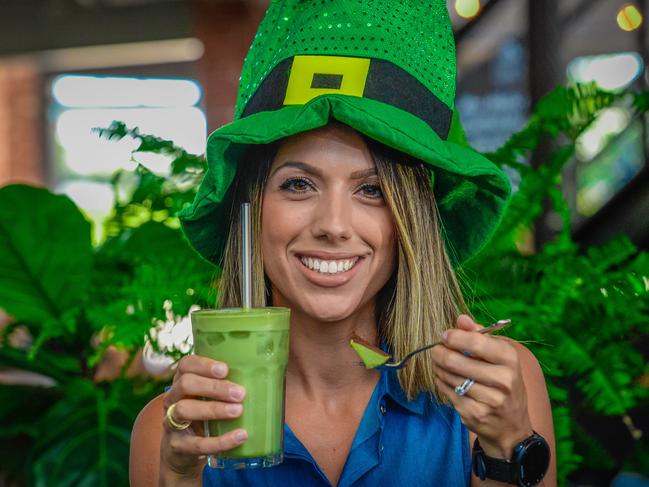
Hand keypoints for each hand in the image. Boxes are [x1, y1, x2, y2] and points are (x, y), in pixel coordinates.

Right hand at [160, 355, 247, 476]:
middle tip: (240, 393)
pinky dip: (221, 441)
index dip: (203, 364)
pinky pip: (197, 443)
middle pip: (185, 384)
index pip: (186, 365)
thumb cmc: (203, 418)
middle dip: (214, 387)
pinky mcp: (177, 446)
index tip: (225, 369)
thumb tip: (268, 375)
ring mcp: (171, 423)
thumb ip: (226, 386)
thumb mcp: (209, 399)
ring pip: (184, 410)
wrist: (183, 454)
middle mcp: (172, 399)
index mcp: (182, 382)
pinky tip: (240, 436)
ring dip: (214, 409)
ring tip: (238, 410)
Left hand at [431, 315, 532, 456]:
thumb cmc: (502, 381)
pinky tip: (443, 378)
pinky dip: (441, 382)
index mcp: (510, 359)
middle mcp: (504, 380)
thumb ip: (479, 335)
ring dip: (438, 368)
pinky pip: (448, 392)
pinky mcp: (476, 414)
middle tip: (436, 350)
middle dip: (440, 353)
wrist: (512, 425)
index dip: (455, 337)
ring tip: (439, 363)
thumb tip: (461, 318)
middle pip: (456, 361)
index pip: (477, 342)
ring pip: (450, 377)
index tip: (444, 335)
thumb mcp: (499, 356)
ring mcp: (490, 400)